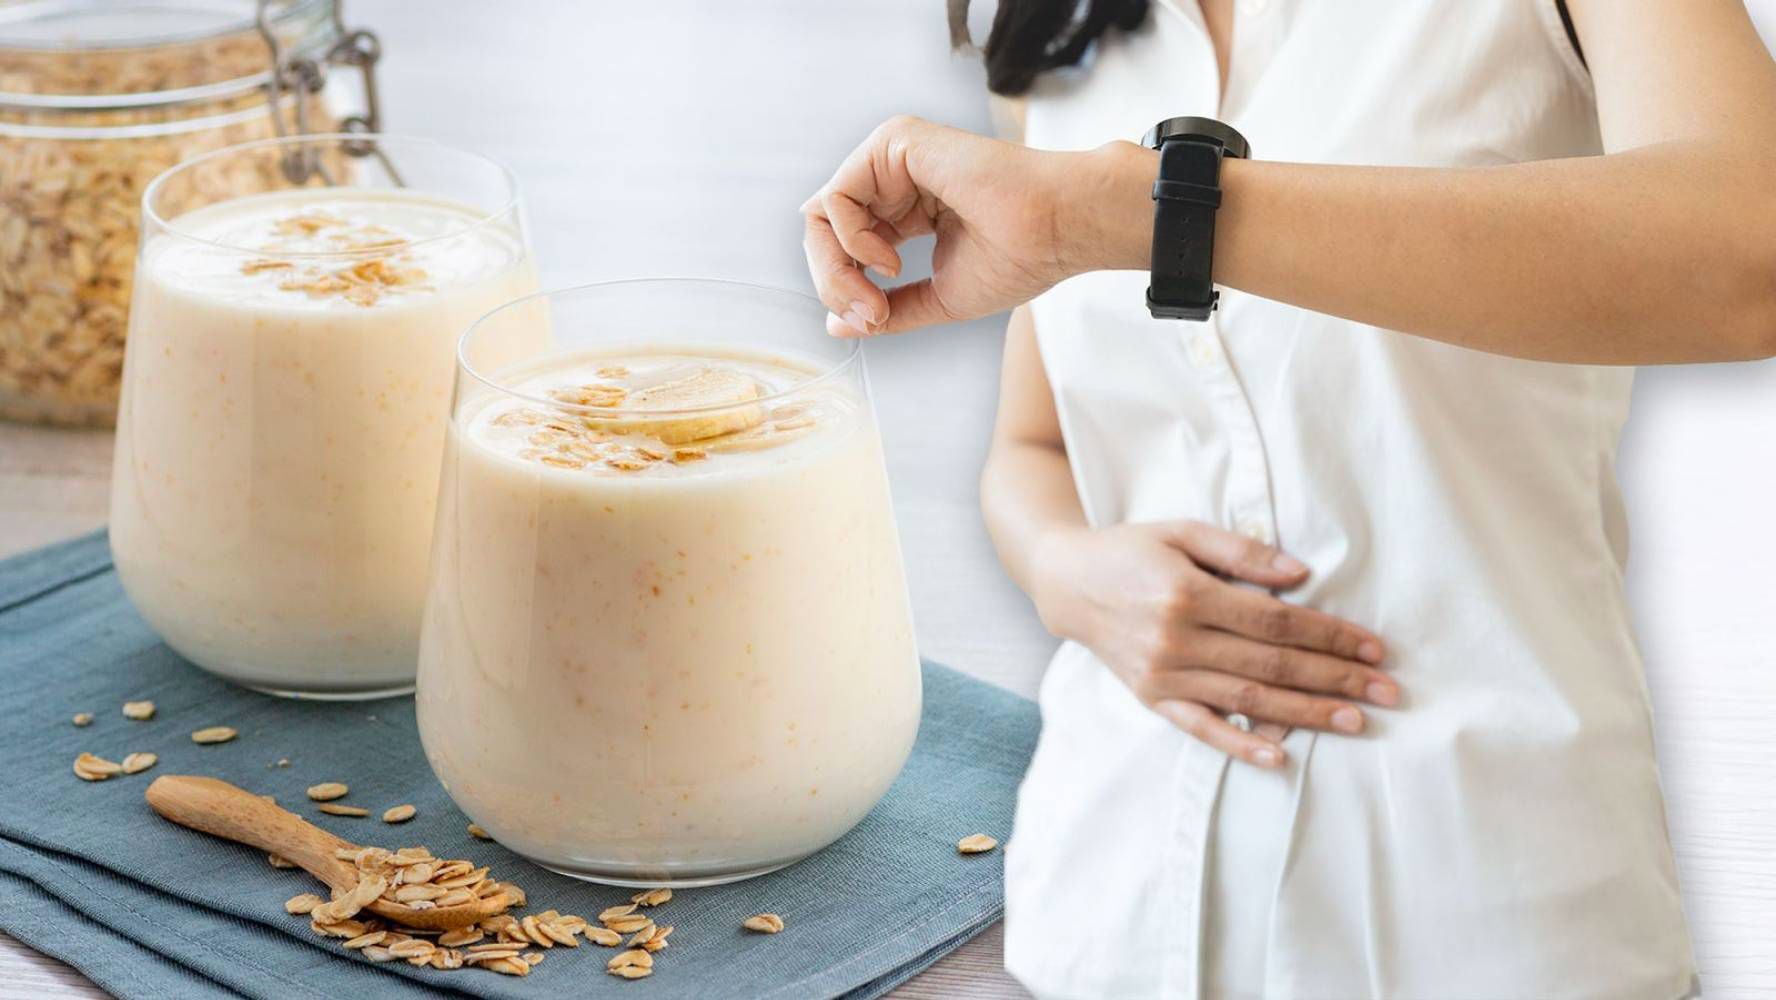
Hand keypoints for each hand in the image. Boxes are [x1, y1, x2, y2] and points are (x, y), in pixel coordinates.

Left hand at [801, 115, 1148, 336]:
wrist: (1056, 230)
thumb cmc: (1019, 258)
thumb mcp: (937, 298)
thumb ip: (888, 310)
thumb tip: (836, 325)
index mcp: (907, 208)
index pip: (844, 245)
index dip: (845, 287)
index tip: (877, 319)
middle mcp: (895, 178)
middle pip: (823, 229)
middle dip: (833, 280)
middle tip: (869, 313)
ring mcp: (892, 156)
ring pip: (821, 213)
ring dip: (837, 267)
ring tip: (877, 294)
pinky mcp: (894, 142)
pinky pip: (837, 196)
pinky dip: (851, 239)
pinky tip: (889, 259)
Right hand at [1030, 520, 1395, 766]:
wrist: (1068, 583)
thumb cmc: (1131, 550)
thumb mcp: (1182, 531)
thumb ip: (1240, 552)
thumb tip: (1300, 576)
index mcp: (1188, 595)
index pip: (1276, 622)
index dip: (1329, 635)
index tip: (1372, 647)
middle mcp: (1177, 641)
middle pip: (1272, 665)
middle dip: (1335, 678)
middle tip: (1385, 691)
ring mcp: (1164, 675)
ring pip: (1248, 700)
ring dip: (1307, 713)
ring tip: (1355, 720)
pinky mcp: (1153, 699)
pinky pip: (1202, 729)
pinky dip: (1240, 745)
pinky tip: (1280, 756)